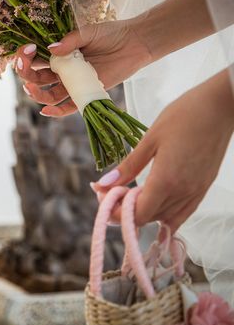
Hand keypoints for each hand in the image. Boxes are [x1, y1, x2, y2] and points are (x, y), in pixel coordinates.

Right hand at [17, 18, 153, 116]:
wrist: (134, 42)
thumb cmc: (110, 34)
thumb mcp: (88, 32)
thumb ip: (70, 40)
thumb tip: (50, 50)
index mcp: (59, 54)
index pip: (35, 59)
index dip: (26, 57)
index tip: (27, 48)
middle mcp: (62, 70)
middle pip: (37, 78)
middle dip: (26, 73)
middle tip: (24, 65)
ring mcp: (73, 83)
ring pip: (48, 95)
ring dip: (36, 94)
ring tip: (30, 89)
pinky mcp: (85, 94)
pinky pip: (68, 107)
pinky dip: (56, 112)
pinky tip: (45, 111)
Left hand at [92, 69, 233, 231]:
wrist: (220, 106)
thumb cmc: (183, 116)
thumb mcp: (150, 140)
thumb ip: (128, 166)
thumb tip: (103, 184)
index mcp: (166, 181)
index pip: (138, 214)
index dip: (117, 212)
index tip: (103, 197)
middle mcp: (183, 192)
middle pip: (149, 218)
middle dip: (125, 211)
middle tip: (109, 192)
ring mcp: (196, 191)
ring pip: (165, 218)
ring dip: (145, 212)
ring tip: (127, 194)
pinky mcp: (204, 186)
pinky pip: (184, 212)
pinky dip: (166, 215)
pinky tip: (154, 206)